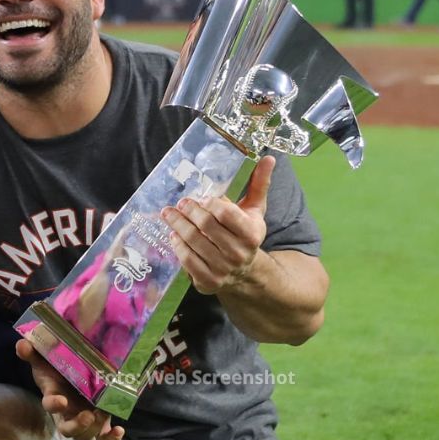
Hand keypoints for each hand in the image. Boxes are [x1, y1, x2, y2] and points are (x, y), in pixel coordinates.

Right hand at [15, 339, 124, 439]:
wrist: (73, 371)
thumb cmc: (57, 368)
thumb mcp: (44, 358)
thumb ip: (33, 352)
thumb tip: (22, 344)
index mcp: (54, 396)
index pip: (49, 405)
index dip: (54, 405)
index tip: (61, 400)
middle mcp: (68, 412)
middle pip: (67, 430)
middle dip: (77, 426)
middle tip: (88, 415)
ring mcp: (83, 418)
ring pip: (85, 436)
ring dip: (93, 429)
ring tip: (102, 413)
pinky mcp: (99, 421)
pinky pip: (103, 438)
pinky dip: (111, 439)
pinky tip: (118, 429)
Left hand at [162, 156, 273, 294]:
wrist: (246, 272)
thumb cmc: (245, 234)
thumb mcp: (254, 210)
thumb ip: (258, 184)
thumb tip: (269, 158)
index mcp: (251, 233)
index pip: (225, 213)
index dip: (210, 203)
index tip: (200, 198)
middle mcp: (238, 253)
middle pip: (205, 225)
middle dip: (188, 211)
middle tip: (179, 203)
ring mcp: (223, 269)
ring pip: (193, 241)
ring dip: (177, 225)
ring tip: (169, 214)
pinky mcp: (209, 281)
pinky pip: (187, 260)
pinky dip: (177, 246)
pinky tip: (173, 236)